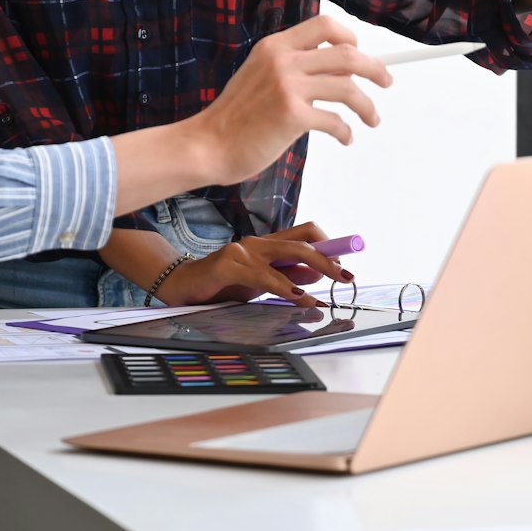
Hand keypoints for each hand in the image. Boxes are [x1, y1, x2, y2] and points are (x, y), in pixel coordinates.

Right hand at [158, 222, 355, 306]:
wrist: (183, 286)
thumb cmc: (223, 285)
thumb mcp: (261, 283)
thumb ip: (286, 277)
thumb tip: (317, 275)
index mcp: (268, 245)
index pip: (305, 234)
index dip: (330, 243)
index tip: (348, 261)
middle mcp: (259, 243)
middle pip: (303, 241)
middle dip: (329, 257)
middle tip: (346, 275)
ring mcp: (243, 251)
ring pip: (288, 255)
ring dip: (313, 270)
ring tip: (328, 289)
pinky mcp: (228, 264)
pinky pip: (264, 276)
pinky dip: (284, 287)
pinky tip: (297, 297)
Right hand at [190, 14, 391, 184]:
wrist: (208, 144)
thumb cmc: (234, 117)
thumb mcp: (259, 75)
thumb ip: (292, 67)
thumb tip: (336, 73)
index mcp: (274, 46)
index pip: (325, 25)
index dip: (350, 38)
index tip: (361, 54)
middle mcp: (283, 60)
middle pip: (346, 54)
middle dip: (375, 68)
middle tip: (386, 81)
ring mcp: (288, 87)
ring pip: (348, 87)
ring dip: (368, 105)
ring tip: (373, 118)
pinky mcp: (292, 116)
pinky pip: (335, 120)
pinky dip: (346, 131)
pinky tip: (345, 138)